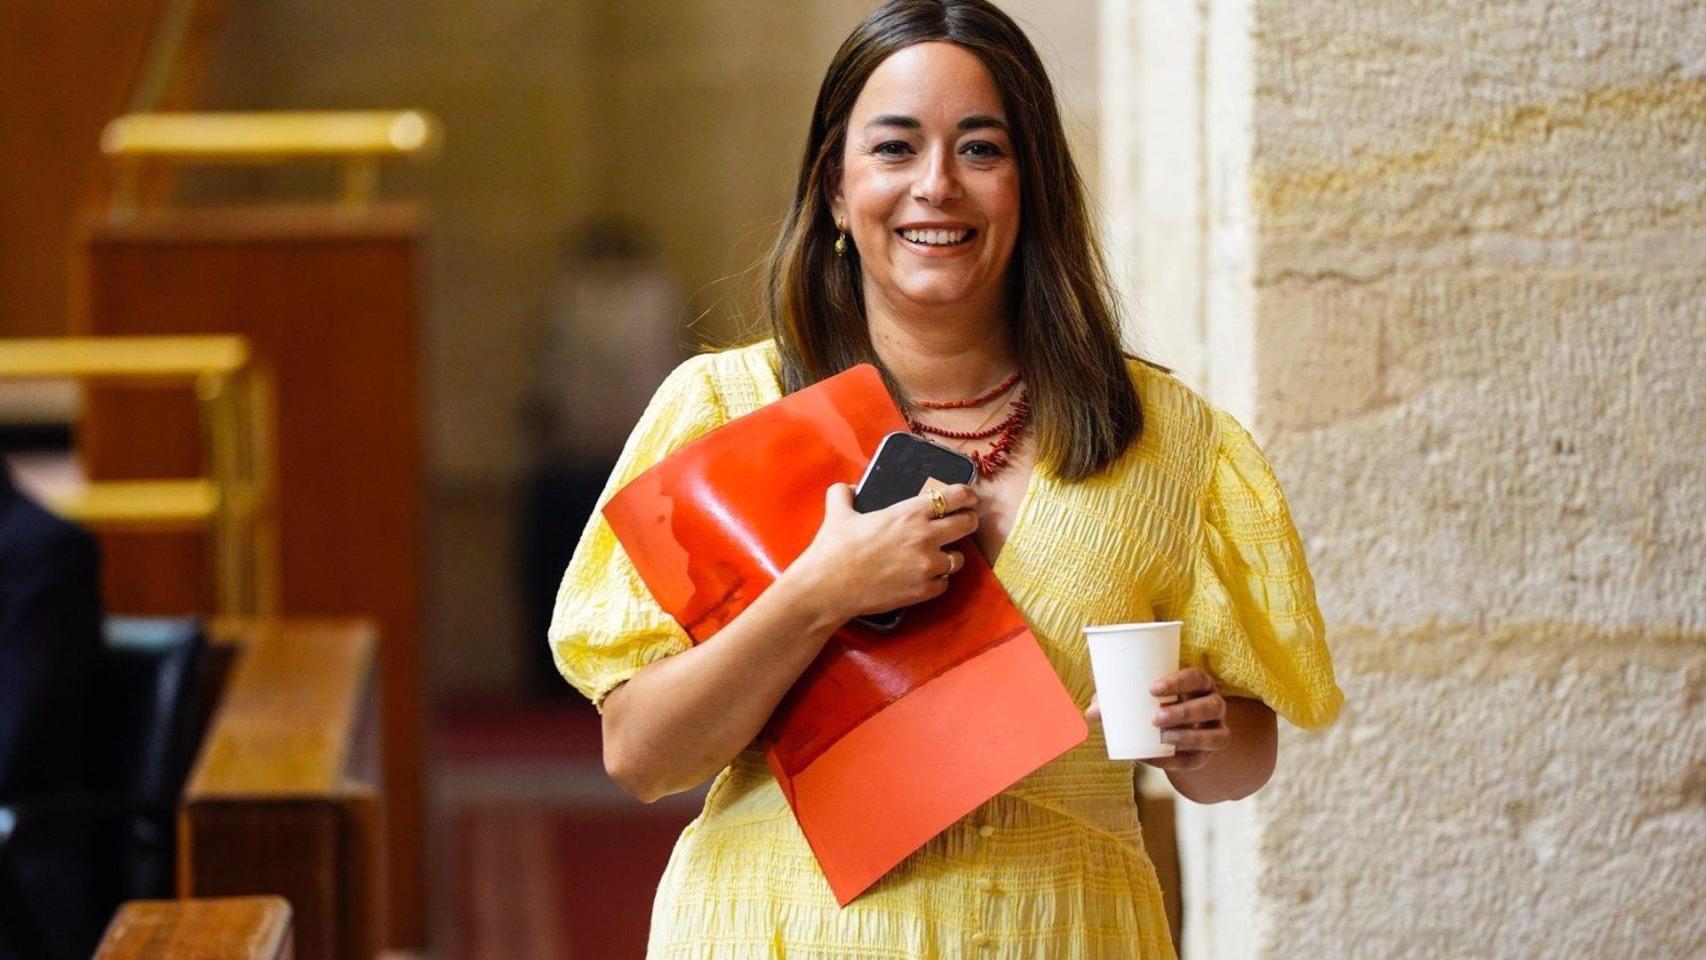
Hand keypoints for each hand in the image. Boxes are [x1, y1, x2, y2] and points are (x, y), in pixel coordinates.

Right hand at [789, 482, 979, 621]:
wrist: (828, 588)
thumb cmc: (834, 548)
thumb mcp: (837, 511)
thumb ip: (844, 493)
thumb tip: (848, 488)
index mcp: (910, 512)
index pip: (957, 497)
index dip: (967, 495)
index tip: (968, 498)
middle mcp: (926, 537)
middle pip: (968, 524)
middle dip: (968, 521)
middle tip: (962, 523)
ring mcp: (928, 566)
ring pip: (959, 558)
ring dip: (950, 556)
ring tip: (938, 556)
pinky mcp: (924, 591)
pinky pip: (944, 583)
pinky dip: (937, 580)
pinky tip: (924, 577)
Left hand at [1085, 667, 1228, 770]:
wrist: (1171, 733)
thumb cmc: (1153, 704)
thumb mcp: (1138, 699)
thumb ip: (1114, 701)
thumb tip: (1089, 713)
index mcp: (1198, 685)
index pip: (1197, 677)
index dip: (1179, 681)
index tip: (1152, 688)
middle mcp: (1213, 706)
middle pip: (1211, 706)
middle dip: (1184, 712)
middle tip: (1154, 718)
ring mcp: (1215, 731)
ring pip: (1216, 736)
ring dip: (1188, 737)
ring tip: (1161, 737)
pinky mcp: (1206, 755)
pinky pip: (1197, 760)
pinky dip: (1175, 761)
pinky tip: (1155, 757)